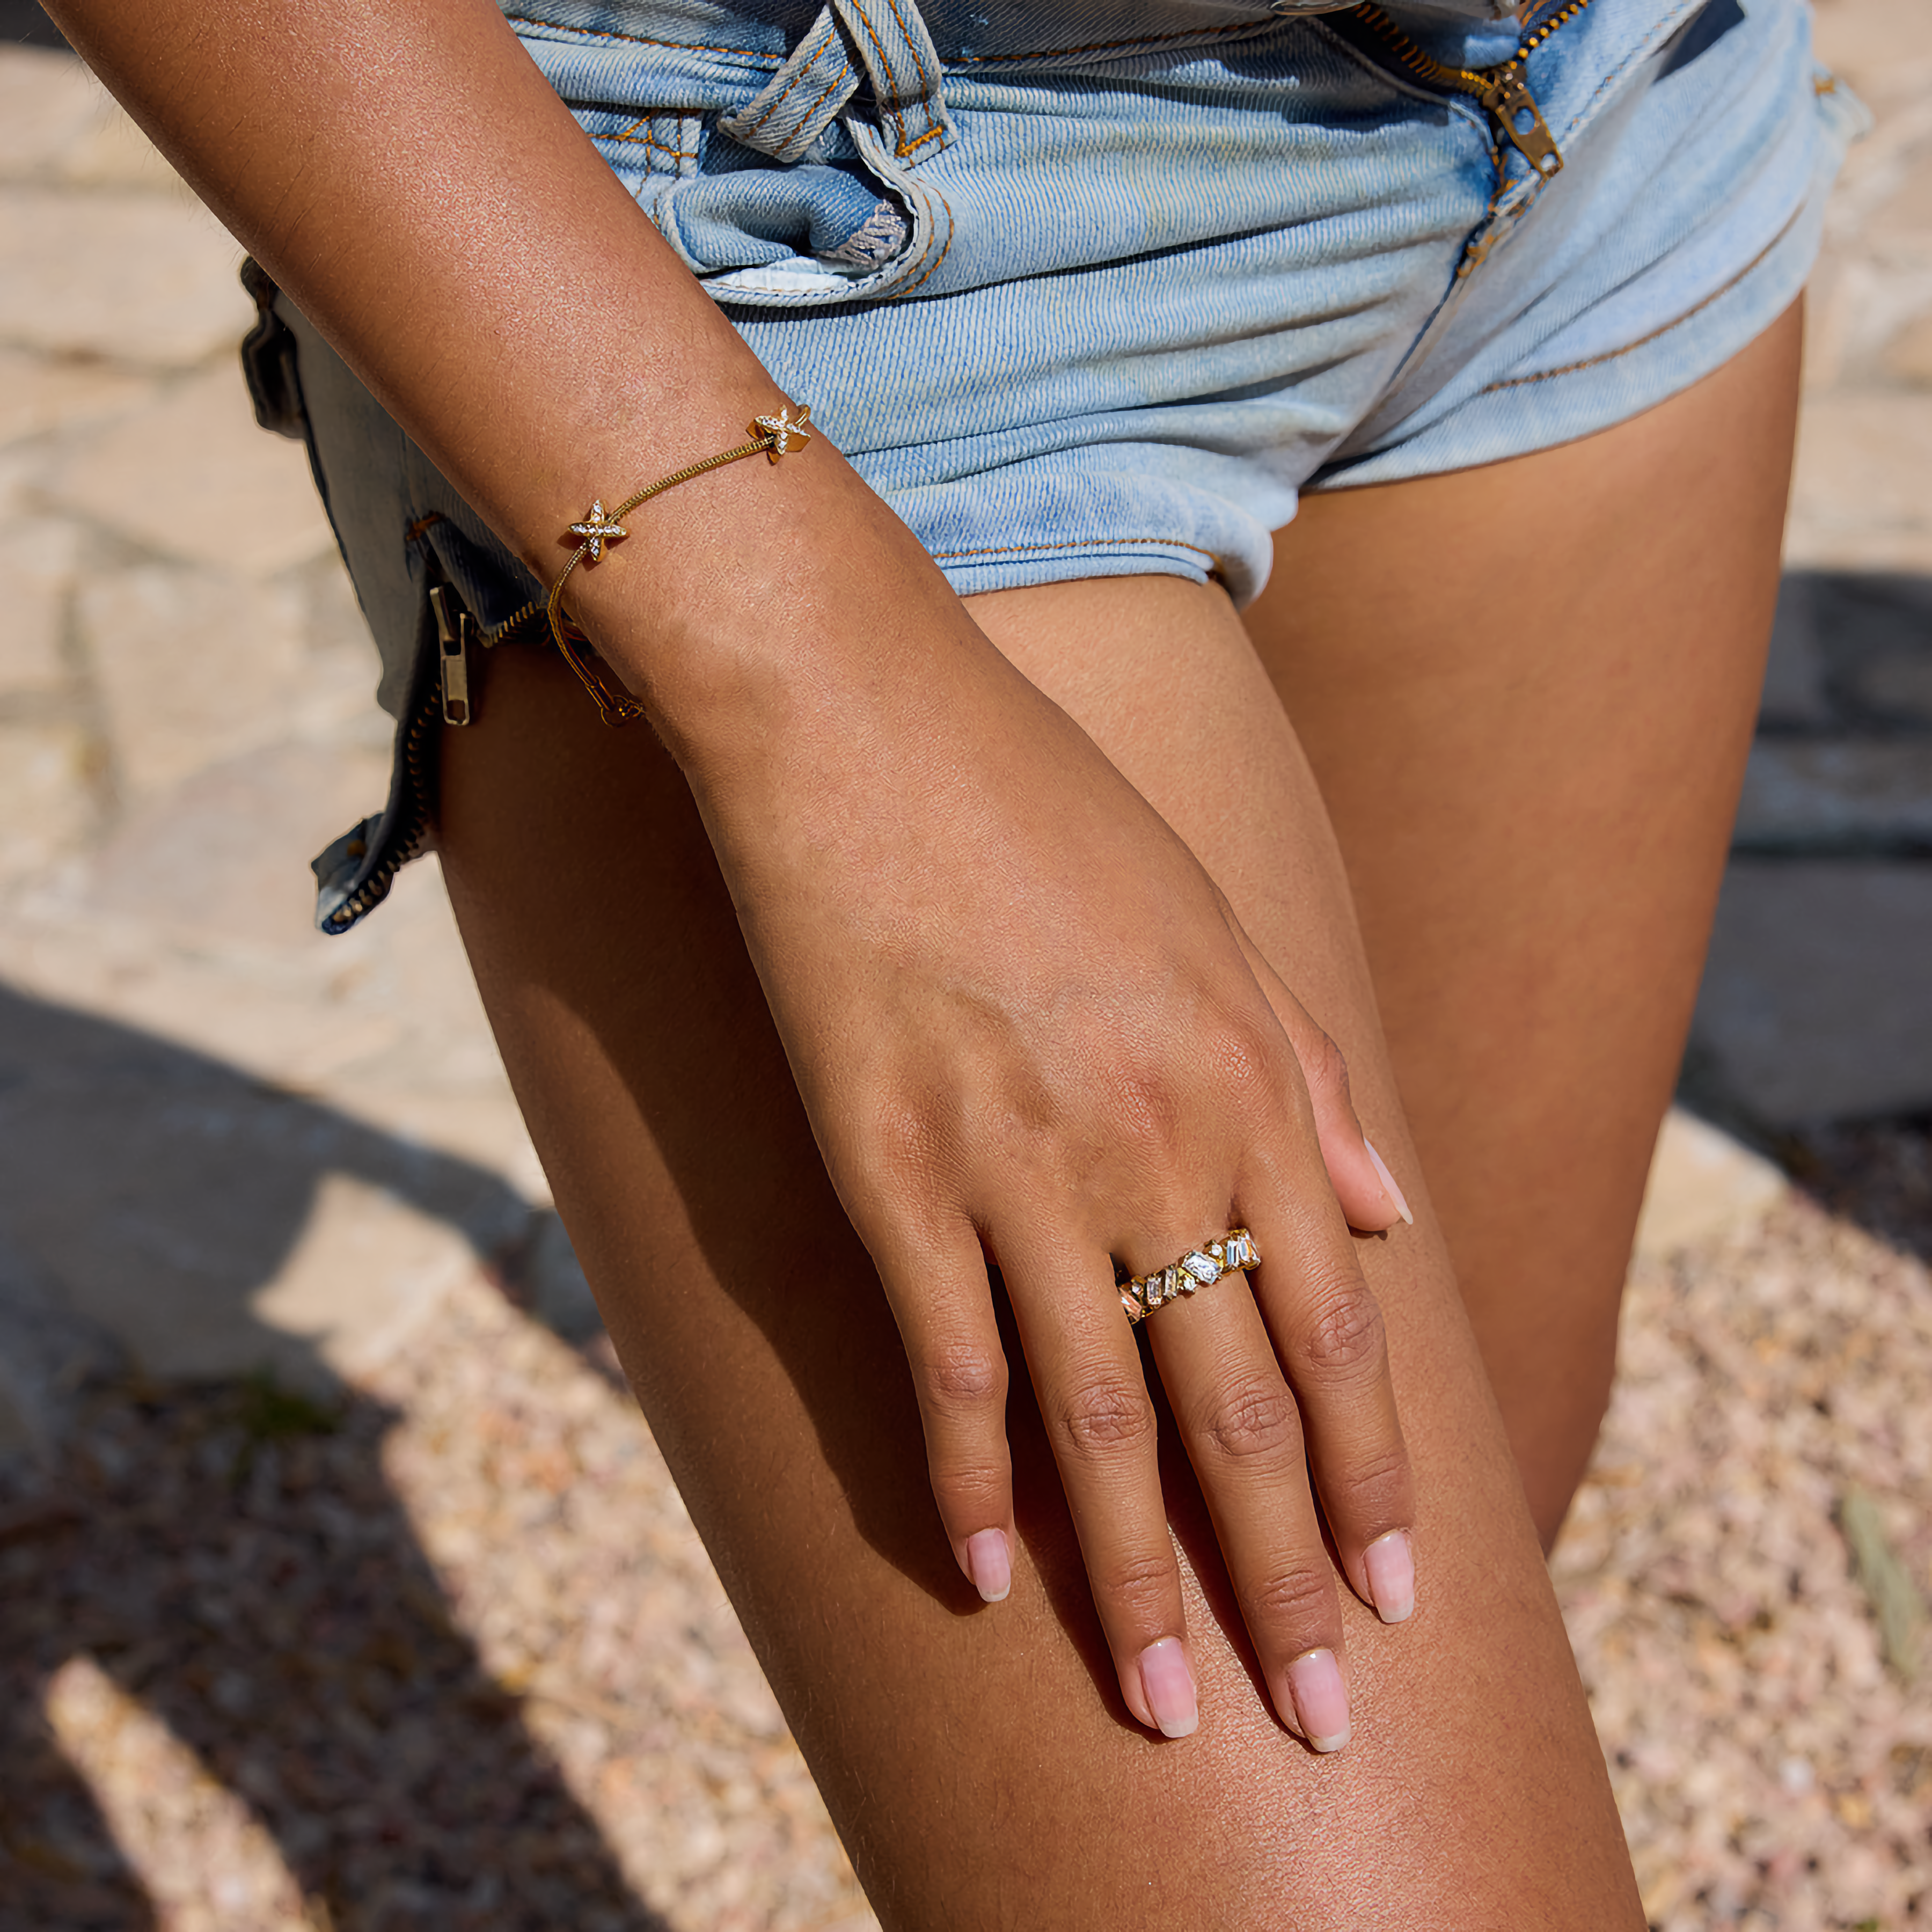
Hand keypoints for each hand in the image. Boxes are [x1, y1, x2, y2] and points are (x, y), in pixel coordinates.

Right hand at [630, 509, 1418, 1750]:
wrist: (861, 721)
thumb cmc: (1043, 808)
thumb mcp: (1219, 920)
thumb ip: (1313, 1071)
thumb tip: (1390, 1211)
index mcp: (1246, 1081)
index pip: (1337, 1330)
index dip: (1372, 1478)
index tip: (1397, 1597)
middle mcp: (1151, 1143)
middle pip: (1236, 1406)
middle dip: (1285, 1576)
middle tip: (1317, 1718)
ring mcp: (1014, 1167)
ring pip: (1097, 1420)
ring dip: (1138, 1577)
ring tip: (1166, 1702)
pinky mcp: (887, 1170)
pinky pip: (946, 1361)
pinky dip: (967, 1484)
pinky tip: (989, 1581)